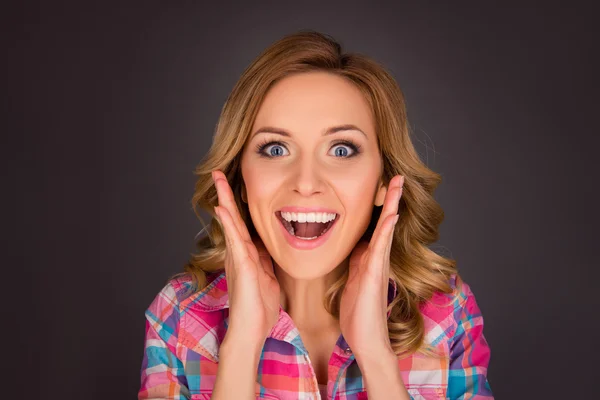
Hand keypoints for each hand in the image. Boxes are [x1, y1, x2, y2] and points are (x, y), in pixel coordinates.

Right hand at [212, 170, 280, 342]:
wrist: (252, 331)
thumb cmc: (259, 309)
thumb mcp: (267, 278)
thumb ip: (265, 261)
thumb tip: (266, 247)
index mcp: (246, 255)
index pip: (241, 224)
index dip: (236, 204)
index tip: (233, 185)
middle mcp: (238, 253)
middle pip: (231, 218)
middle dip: (225, 195)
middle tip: (218, 172)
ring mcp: (238, 259)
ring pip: (230, 224)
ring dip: (224, 200)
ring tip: (218, 180)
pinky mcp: (242, 267)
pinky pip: (235, 241)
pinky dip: (229, 224)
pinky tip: (223, 209)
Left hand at [339, 174, 403, 357]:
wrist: (366, 339)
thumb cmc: (358, 314)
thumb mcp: (352, 282)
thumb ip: (355, 264)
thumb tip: (355, 249)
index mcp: (369, 259)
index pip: (376, 226)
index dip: (380, 207)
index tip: (382, 186)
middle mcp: (377, 258)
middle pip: (386, 221)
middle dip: (391, 199)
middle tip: (398, 176)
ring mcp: (378, 265)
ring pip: (387, 228)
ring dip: (392, 205)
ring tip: (397, 183)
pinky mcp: (375, 273)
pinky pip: (381, 246)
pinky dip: (386, 229)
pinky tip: (391, 214)